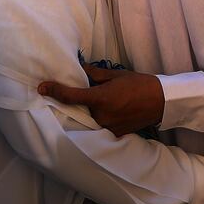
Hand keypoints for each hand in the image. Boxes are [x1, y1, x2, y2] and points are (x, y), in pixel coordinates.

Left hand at [38, 65, 164, 136]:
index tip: (42, 88)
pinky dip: (101, 117)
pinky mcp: (115, 134)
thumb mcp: (115, 75)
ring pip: (90, 117)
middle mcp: (102, 115)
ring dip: (92, 109)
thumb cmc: (139, 84)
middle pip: (81, 107)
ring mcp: (108, 127)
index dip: (54, 91)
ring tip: (107, 100)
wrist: (161, 101)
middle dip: (81, 100)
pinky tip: (112, 109)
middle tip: (93, 91)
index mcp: (100, 98)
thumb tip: (79, 69)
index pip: (71, 96)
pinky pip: (101, 125)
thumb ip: (94, 74)